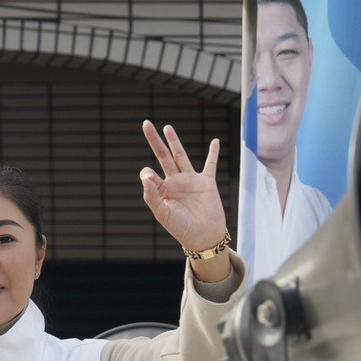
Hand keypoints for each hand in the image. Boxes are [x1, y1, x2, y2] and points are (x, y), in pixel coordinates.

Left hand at [139, 121, 226, 253]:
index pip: (149, 174)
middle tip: (146, 124)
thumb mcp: (162, 214)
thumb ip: (152, 195)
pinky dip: (213, 153)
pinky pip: (210, 164)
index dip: (147, 174)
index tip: (151, 178)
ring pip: (180, 155)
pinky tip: (214, 141)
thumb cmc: (181, 228)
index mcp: (161, 190)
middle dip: (154, 141)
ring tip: (167, 127)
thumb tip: (146, 173)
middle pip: (162, 156)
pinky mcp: (206, 182)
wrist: (204, 237)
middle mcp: (174, 182)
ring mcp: (190, 181)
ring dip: (174, 141)